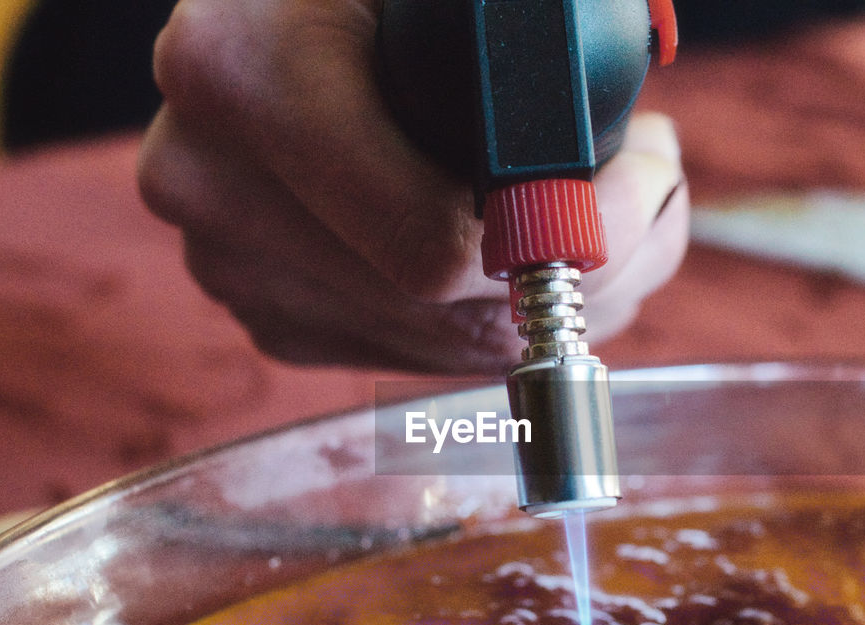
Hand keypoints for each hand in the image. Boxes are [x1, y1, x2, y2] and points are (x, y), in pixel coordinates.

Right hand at [138, 0, 687, 372]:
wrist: (272, 15)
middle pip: (454, 304)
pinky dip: (498, 314)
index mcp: (241, 72)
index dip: (577, 226)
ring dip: (560, 292)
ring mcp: (233, 266)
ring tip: (605, 212)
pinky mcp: (271, 315)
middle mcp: (212, 182)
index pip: (438, 240)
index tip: (647, 171)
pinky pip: (419, 351)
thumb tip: (641, 154)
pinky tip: (527, 252)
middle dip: (595, 260)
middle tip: (653, 191)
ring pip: (452, 339)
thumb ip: (531, 32)